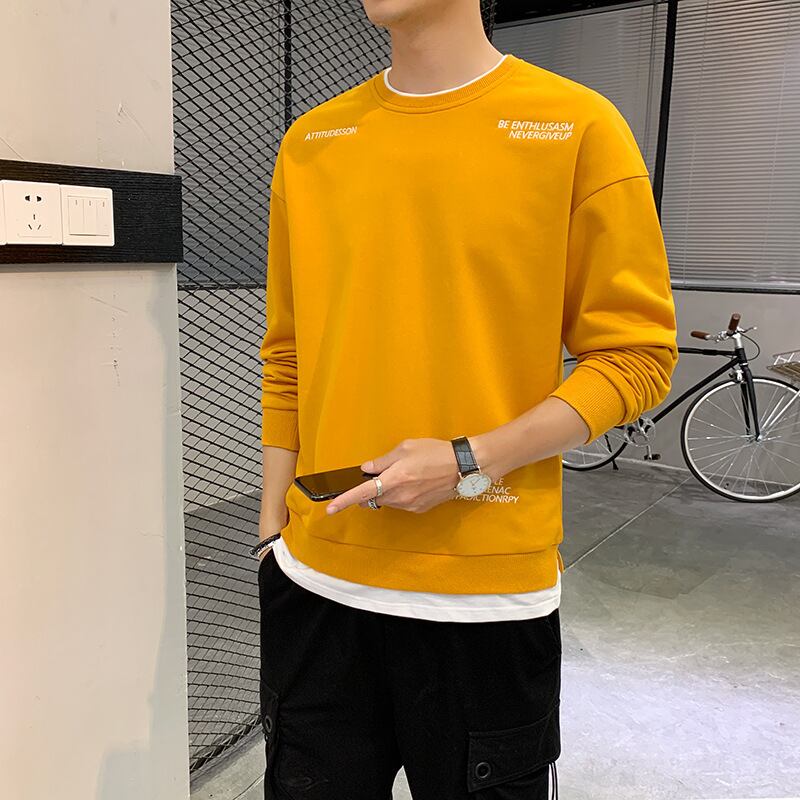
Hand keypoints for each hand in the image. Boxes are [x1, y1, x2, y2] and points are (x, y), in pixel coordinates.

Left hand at [326, 437, 477, 514]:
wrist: (464, 467)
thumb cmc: (436, 453)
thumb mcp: (406, 448)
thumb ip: (383, 461)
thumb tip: (368, 469)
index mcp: (394, 479)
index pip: (362, 492)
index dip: (344, 501)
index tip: (330, 508)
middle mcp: (400, 496)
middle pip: (373, 498)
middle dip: (371, 489)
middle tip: (381, 474)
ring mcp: (410, 505)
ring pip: (387, 501)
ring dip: (387, 491)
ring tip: (406, 474)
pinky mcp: (419, 509)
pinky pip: (401, 504)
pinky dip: (401, 495)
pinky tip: (415, 482)